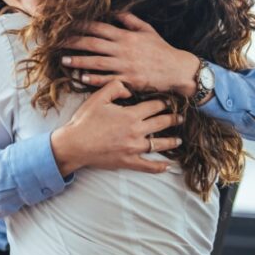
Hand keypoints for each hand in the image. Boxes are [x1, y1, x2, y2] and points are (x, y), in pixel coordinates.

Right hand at [51, 80, 182, 175]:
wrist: (74, 144)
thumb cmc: (84, 121)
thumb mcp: (97, 98)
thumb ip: (115, 87)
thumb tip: (129, 90)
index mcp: (130, 115)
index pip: (154, 106)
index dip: (163, 102)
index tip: (169, 102)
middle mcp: (136, 131)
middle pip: (161, 123)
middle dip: (173, 119)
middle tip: (180, 118)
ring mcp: (134, 148)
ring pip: (158, 144)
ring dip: (171, 141)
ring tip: (179, 140)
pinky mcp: (128, 161)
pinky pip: (148, 166)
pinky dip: (159, 167)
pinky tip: (167, 166)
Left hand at [61, 12, 198, 96]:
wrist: (177, 70)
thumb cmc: (161, 50)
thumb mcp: (148, 31)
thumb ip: (130, 20)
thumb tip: (115, 12)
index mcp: (126, 36)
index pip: (100, 27)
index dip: (82, 25)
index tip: (67, 24)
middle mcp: (123, 50)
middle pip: (93, 44)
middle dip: (74, 42)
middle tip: (57, 42)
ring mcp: (125, 65)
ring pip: (97, 62)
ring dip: (79, 61)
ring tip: (63, 61)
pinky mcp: (128, 80)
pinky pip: (107, 80)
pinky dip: (94, 79)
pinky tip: (81, 78)